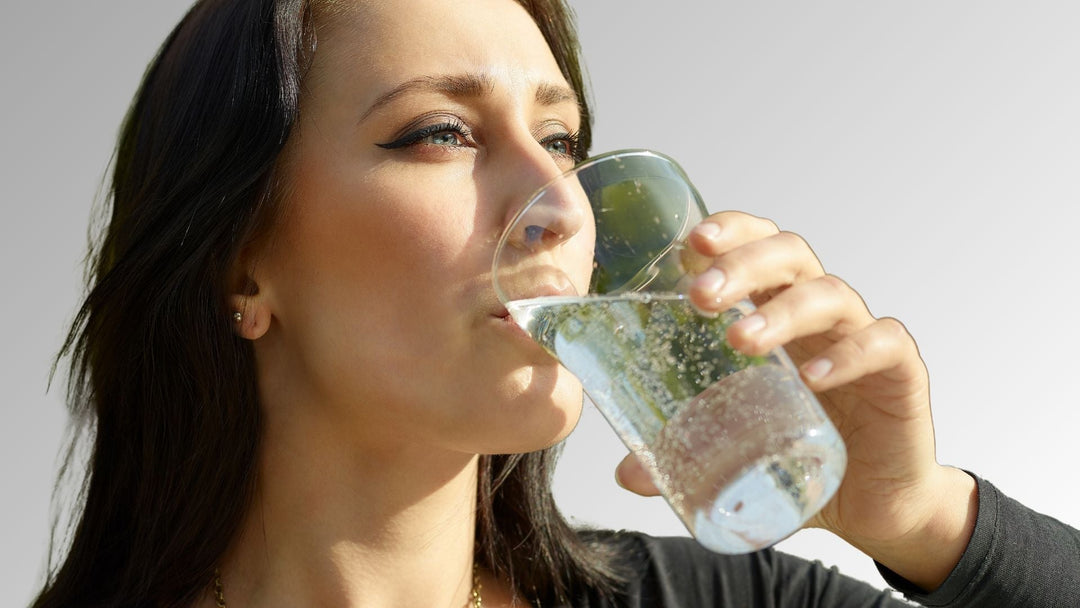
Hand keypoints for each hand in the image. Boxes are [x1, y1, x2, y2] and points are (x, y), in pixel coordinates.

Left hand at [614, 211, 976, 590]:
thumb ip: (684, 452)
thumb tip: (627, 474)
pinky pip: (883, 344)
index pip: (754, 245)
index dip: (727, 232)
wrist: (874, 503)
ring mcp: (860, 338)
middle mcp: (817, 314)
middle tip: (700, 296)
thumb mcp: (735, 448)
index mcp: (774, 311)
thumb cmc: (799, 454)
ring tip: (740, 339)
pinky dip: (849, 354)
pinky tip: (812, 377)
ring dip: (782, 310)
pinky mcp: (900, 374)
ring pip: (829, 295)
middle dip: (742, 264)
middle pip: (787, 255)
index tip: (689, 244)